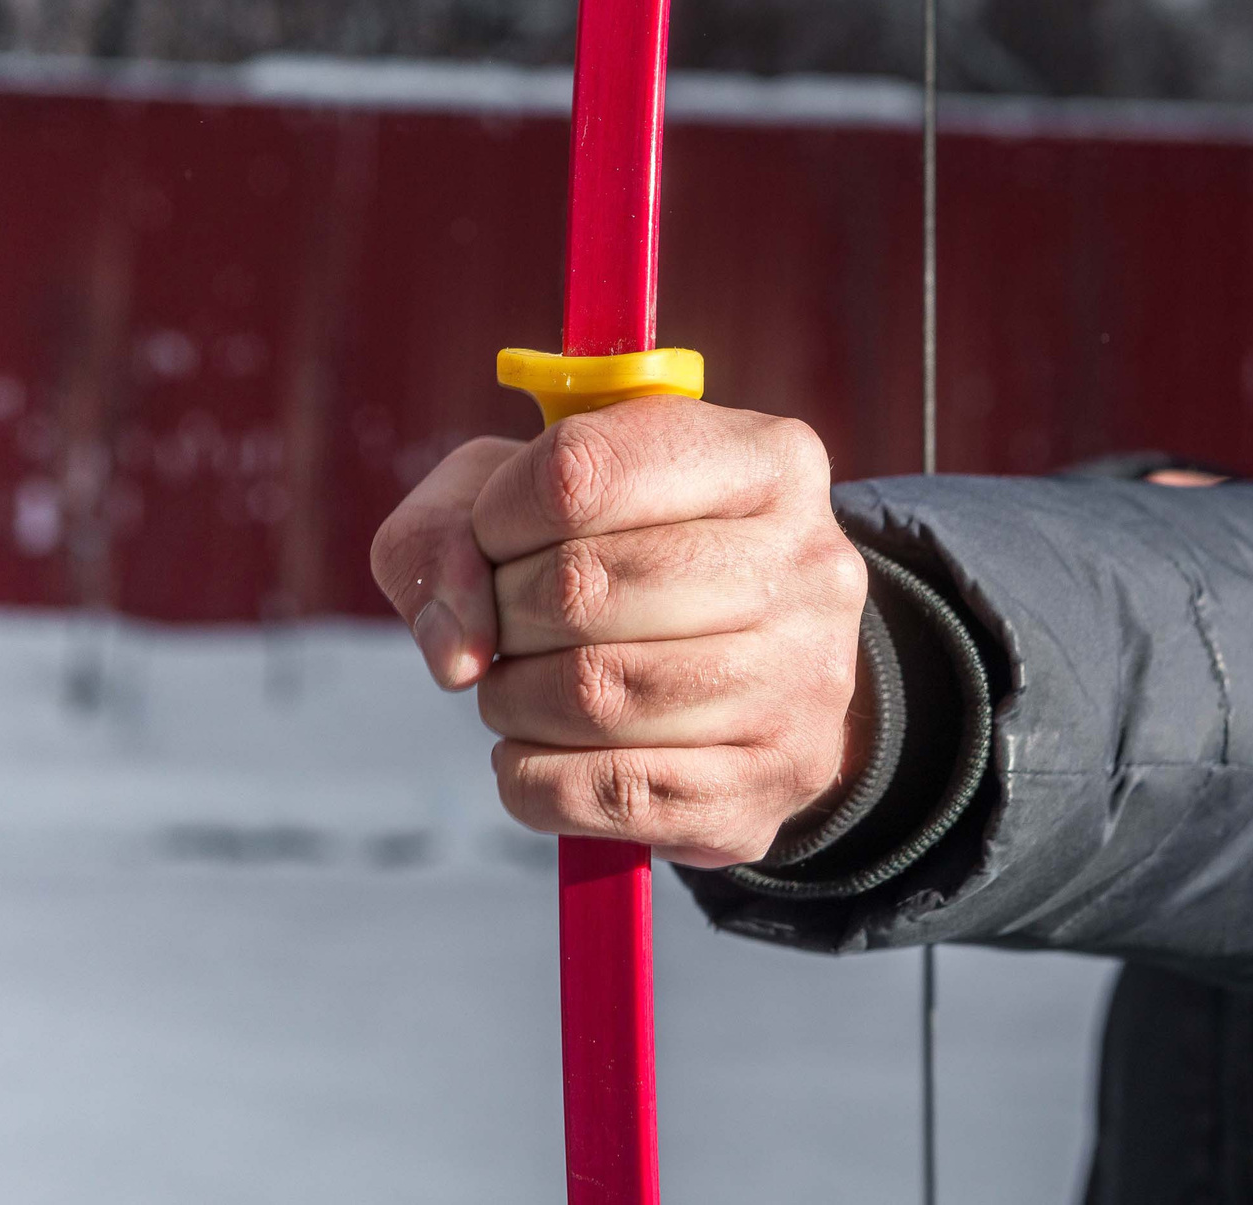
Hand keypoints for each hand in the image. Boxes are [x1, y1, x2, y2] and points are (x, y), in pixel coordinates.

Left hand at [370, 399, 871, 867]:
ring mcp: (801, 683)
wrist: (758, 673)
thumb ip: (445, 532)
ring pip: (593, 695)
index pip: (579, 473)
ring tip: (518, 687)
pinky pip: (610, 793)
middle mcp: (807, 564)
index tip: (494, 538)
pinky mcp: (770, 786)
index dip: (498, 515)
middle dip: (504, 613)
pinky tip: (535, 753)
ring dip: (513, 699)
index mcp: (766, 460)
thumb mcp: (525, 498)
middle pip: (582, 585)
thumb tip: (452, 647)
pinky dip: (533, 777)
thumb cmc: (624, 555)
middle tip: (506, 624)